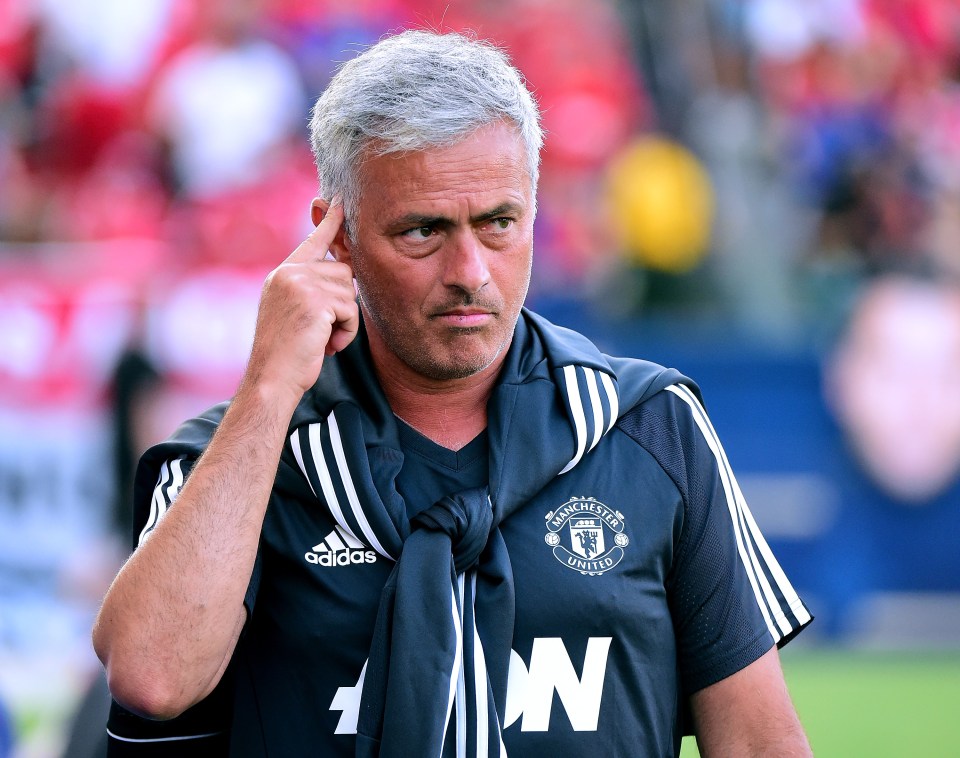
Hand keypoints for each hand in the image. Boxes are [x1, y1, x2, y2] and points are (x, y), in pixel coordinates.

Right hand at [245, 202, 358, 399]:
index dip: (330, 222)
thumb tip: (344, 273)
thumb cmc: (286, 356)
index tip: (340, 201)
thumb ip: (311, 291)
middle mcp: (289, 273)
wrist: (271, 380)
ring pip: (349, 292)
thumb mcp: (295, 314)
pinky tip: (326, 346)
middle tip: (323, 332)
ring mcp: (299, 285)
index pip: (313, 241)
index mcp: (282, 274)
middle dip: (342, 305)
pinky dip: (346, 333)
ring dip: (344, 322)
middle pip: (343, 272)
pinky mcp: (314, 301)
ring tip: (322, 341)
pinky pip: (350, 310)